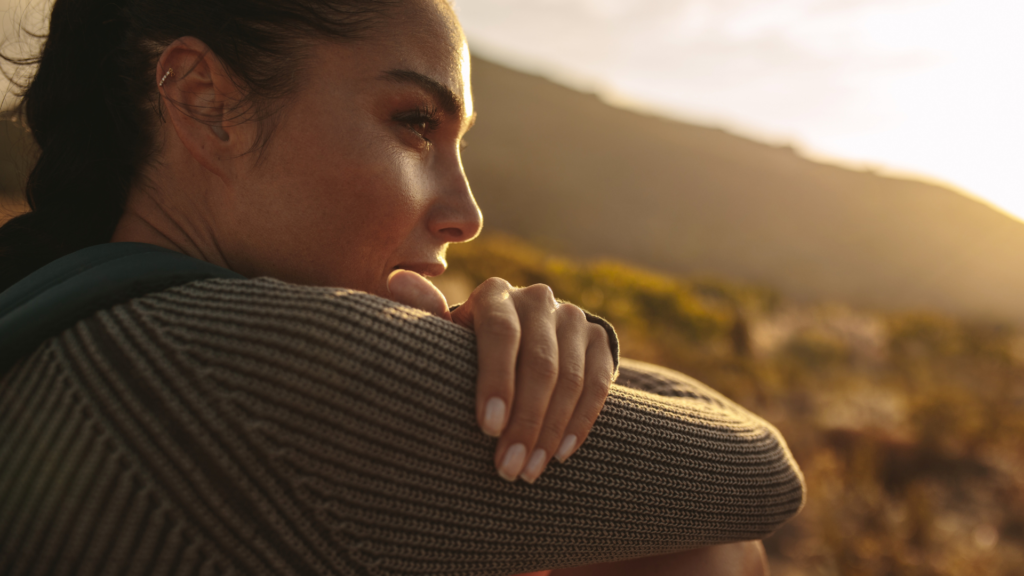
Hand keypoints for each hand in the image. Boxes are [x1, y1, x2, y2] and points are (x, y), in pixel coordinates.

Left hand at [387, 271, 614, 482]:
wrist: (519, 339)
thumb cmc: (467, 348)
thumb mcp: (445, 335)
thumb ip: (425, 313)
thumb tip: (398, 281)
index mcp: (494, 294)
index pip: (501, 334)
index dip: (497, 381)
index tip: (487, 428)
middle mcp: (537, 299)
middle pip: (540, 363)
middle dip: (525, 422)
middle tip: (508, 468)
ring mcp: (572, 317)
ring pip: (571, 378)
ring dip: (551, 430)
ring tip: (530, 471)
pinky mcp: (599, 338)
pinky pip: (598, 383)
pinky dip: (581, 421)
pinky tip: (561, 453)